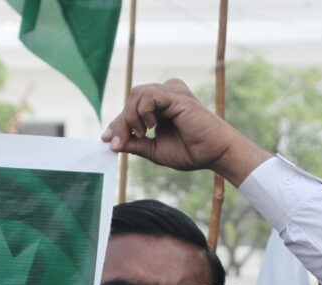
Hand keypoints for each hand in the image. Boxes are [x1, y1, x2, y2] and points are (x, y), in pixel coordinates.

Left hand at [101, 79, 271, 186]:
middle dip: (120, 122)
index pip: (132, 108)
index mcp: (161, 106)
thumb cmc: (191, 152)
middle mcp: (166, 94)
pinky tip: (150, 127)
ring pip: (137, 94)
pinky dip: (142, 112)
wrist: (215, 154)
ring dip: (131, 117)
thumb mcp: (154, 150)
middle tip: (118, 143)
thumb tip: (113, 144)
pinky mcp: (176, 96)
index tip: (107, 141)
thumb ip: (135, 144)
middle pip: (131, 98)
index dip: (117, 123)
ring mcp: (172, 93)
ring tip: (142, 134)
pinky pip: (148, 96)